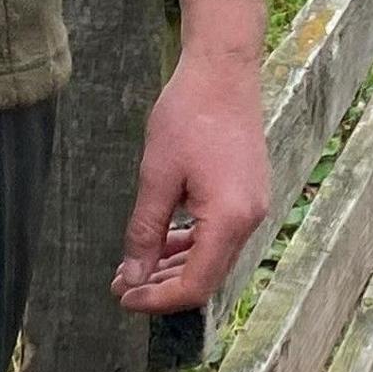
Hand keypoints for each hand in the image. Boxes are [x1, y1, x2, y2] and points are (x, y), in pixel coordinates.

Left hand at [112, 46, 270, 312]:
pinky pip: (218, 235)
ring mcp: (252, 207)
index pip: (195, 285)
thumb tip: (133, 278)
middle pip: (206, 277)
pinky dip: (190, 244)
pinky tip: (161, 242)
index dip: (157, 299)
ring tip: (134, 267)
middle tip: (120, 285)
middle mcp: (250, 220)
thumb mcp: (156, 177)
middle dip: (161, 287)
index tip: (123, 296)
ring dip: (173, 267)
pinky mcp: (247, 194)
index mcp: (230, 219)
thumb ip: (145, 233)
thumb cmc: (188, 115)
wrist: (222, 72)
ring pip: (212, 257)